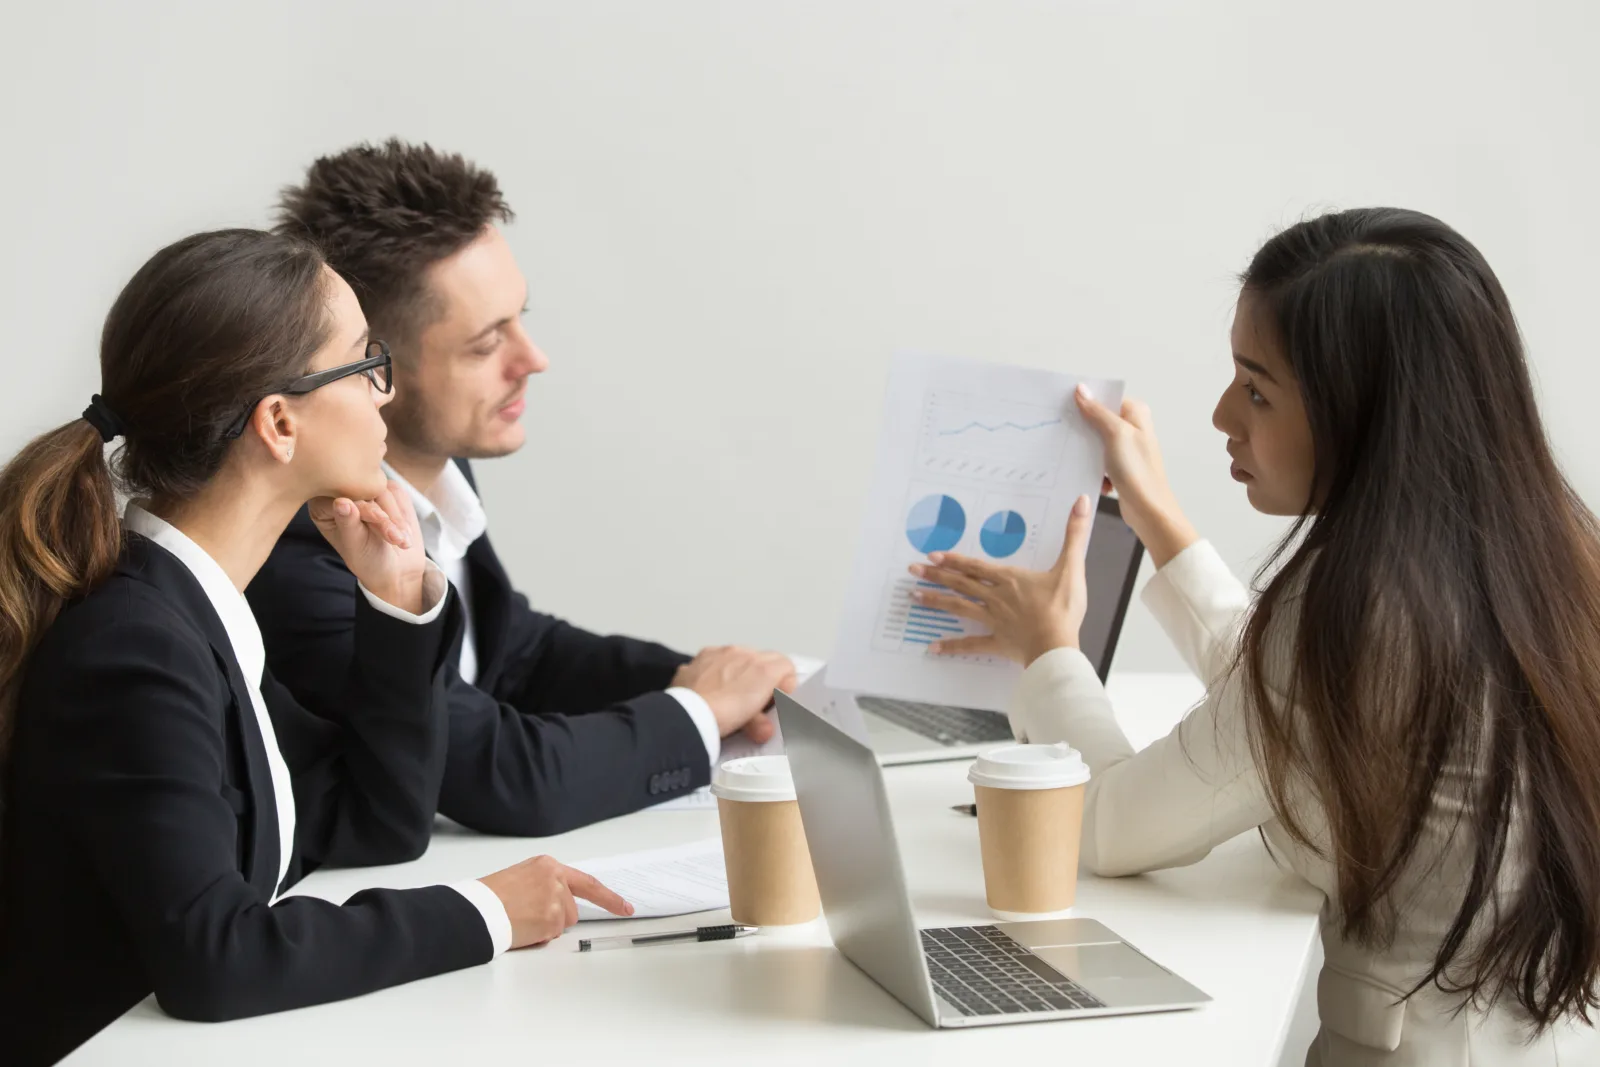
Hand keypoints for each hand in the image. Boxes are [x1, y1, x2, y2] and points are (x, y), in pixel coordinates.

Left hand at [309, 480, 428, 612]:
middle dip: (383, 515)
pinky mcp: (386, 491)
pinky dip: (403, 514)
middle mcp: (342, 494)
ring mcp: (366, 491)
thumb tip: (340, 501)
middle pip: (363, 489)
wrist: (395, 567)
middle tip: (395, 537)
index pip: (341, 495)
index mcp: (323, 507)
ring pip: (383, 490)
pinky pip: (397, 493)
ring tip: (401, 541)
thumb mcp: (355, 545)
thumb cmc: (368, 559)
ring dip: (396, 518)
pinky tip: (403, 533)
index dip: (362, 507)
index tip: (380, 519)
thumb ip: (347, 523)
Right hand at [478, 855, 632, 948]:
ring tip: (521, 919)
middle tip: (527, 914)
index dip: (609, 898)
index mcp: (549, 866)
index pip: (588, 883)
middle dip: (555, 918)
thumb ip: (547, 885)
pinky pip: (551, 936)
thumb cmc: (492, 896)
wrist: (476, 909)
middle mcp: (556, 880)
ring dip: (545, 927)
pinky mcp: (551, 919)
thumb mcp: (523, 878)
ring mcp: (556, 900)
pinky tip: (521, 928)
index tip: (626, 908)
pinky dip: (538, 937)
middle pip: (572, 910)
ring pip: (562, 924)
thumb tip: (563, 904)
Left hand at [672, 647, 797, 743]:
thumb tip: (764, 729)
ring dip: (741, 672)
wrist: (687, 715)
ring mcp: (720, 653)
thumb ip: (763, 721)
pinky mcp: (700, 658)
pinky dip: (717, 671)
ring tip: (732, 696)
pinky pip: (715, 659)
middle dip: (763, 678)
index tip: (778, 702)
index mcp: (763, 668)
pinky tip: (711, 689)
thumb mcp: (754, 724)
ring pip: (739, 656)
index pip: (786, 667)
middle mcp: (743, 654)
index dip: (785, 686)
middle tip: (756, 702)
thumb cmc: (723, 717)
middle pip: (763, 660)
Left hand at [908, 494, 1094, 665]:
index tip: (932, 555)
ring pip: (959, 607)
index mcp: (1010, 580)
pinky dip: (952, 646)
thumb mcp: (1071, 567)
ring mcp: (993, 620)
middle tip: (912, 570)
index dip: (954, 560)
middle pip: (961, 583)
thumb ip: (1075, 534)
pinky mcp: (996, 642)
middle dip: (935, 575)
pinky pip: (970, 644)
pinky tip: (933, 647)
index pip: (976, 567)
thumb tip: (1083, 501)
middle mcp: (995, 597)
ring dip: (936, 601)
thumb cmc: (1063, 608)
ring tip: (914, 596)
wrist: (1058, 645)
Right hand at [1075, 385, 1197, 567]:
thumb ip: (1098, 412)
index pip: (1106, 398)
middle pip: (1098, 419)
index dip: (1086, 401)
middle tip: (1064, 430)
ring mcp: (1126, 449)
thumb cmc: (1139, 472)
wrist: (1148, 510)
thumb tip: (1082, 390)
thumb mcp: (1116, 435)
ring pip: (1095, 441)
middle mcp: (1133, 429)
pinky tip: (1091, 475)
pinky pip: (1097, 460)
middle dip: (1082, 427)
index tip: (1065, 404)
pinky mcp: (1119, 467)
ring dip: (1085, 451)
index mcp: (1136, 414)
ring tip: (1076, 457)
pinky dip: (1092, 467)